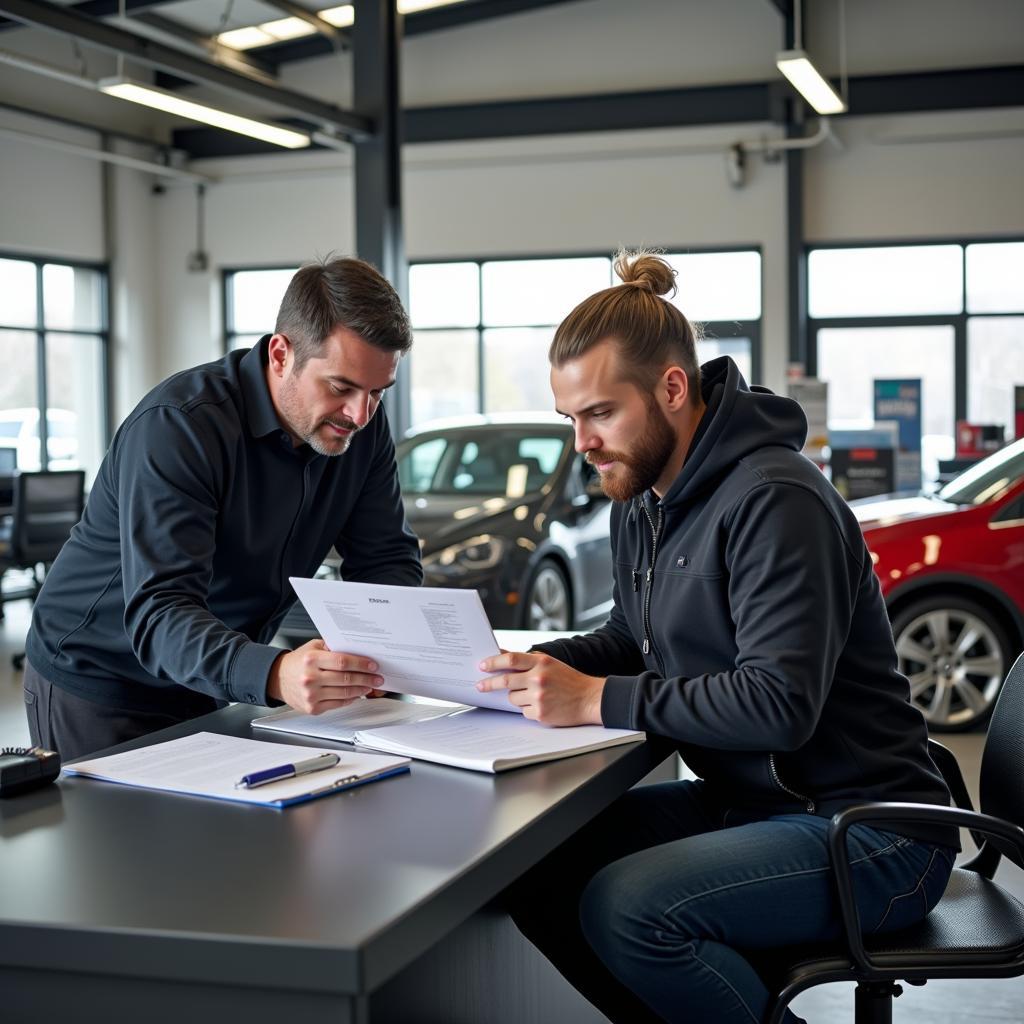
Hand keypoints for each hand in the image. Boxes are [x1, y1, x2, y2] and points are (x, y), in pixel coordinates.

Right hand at [266, 639, 383, 714]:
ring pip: (344, 693)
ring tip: (370, 685)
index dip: (361, 664)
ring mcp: (311, 695)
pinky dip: (350, 699)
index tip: (372, 665)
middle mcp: (310, 678)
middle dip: (366, 678)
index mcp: (311, 659)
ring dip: (361, 690)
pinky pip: (338, 703)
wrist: (277, 679)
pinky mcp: (312, 708)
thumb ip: (332, 647)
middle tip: (377, 677)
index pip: (343, 662)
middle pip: (346, 679)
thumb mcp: (313, 647)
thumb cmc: (297, 662)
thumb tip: (357, 649)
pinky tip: (357, 694)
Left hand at [476, 651, 604, 725]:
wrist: (590, 699)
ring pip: (513, 698)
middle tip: (480, 686)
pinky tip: (542, 705)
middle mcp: (539, 678)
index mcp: (541, 662)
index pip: (511, 659)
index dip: (493, 662)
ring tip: (533, 695)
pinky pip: (523, 711)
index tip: (482, 665)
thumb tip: (503, 656)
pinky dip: (528, 709)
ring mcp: (539, 696)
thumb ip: (528, 661)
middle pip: (506, 680)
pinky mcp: (540, 713)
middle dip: (490, 683)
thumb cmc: (569, 680)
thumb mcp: (550, 664)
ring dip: (516, 697)